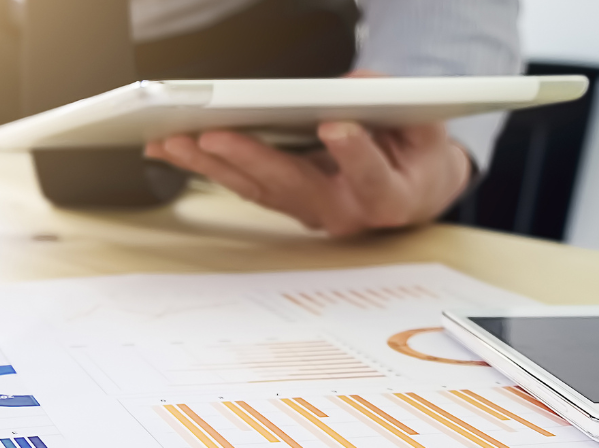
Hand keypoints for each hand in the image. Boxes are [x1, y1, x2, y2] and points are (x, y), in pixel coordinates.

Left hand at [145, 122, 470, 236]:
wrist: (412, 192)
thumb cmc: (418, 157)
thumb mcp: (427, 127)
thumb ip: (402, 108)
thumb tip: (356, 86)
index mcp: (387, 196)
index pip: (370, 176)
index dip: (355, 153)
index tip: (337, 126)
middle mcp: (341, 212)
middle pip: (291, 185)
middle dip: (249, 157)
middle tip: (212, 134)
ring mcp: (307, 210)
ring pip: (255, 189)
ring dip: (209, 165)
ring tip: (171, 141)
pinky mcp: (282, 202)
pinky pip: (241, 185)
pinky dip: (205, 165)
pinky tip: (173, 148)